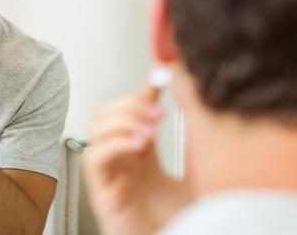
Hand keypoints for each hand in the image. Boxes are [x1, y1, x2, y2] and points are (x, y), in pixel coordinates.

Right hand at [83, 82, 189, 234]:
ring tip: (150, 127)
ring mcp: (111, 176)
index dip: (143, 90)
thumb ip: (196, 142)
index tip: (161, 76)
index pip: (131, 110)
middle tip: (157, 110)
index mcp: (141, 154)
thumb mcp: (197, 173)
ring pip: (96, 131)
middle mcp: (122, 161)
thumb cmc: (184, 221)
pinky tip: (140, 145)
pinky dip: (115, 144)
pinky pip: (95, 159)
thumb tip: (201, 108)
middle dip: (130, 103)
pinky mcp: (103, 193)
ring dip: (123, 121)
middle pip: (106, 114)